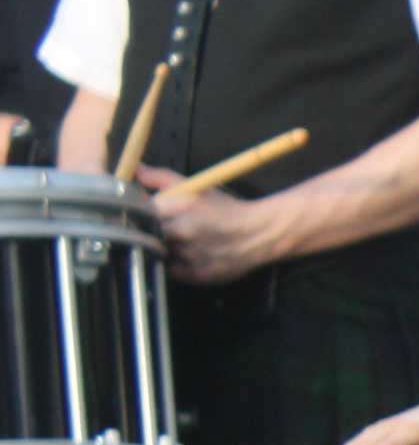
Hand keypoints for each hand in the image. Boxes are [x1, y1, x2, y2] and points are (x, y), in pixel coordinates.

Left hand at [147, 171, 301, 282]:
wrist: (259, 234)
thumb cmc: (226, 209)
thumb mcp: (194, 186)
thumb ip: (160, 177)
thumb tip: (134, 169)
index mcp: (179, 206)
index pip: (138, 211)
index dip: (139, 212)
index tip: (144, 213)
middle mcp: (181, 232)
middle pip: (148, 233)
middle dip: (154, 230)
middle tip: (167, 228)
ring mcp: (187, 256)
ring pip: (159, 252)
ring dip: (165, 247)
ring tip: (183, 242)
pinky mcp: (195, 275)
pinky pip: (172, 270)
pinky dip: (176, 263)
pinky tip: (190, 255)